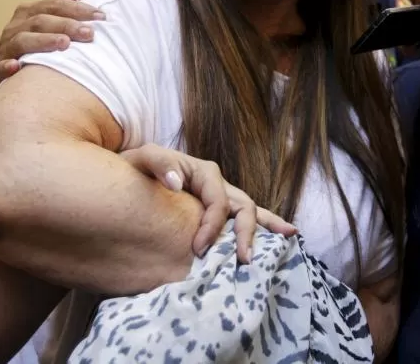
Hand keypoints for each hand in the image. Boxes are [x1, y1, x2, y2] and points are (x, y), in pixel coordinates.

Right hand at [0, 0, 102, 82]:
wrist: (15, 70)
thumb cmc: (38, 42)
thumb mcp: (50, 19)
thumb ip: (64, 1)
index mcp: (29, 12)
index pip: (55, 5)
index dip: (78, 9)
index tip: (100, 16)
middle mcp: (16, 26)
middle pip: (41, 21)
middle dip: (66, 25)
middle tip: (89, 33)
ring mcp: (6, 47)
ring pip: (23, 40)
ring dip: (44, 41)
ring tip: (64, 44)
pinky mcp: (0, 68)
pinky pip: (1, 66)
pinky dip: (7, 65)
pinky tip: (17, 66)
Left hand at [119, 144, 296, 262]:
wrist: (131, 174)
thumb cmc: (136, 168)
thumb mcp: (143, 158)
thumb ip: (160, 165)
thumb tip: (177, 183)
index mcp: (205, 173)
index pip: (218, 202)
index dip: (212, 227)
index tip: (198, 250)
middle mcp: (218, 185)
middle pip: (243, 207)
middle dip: (247, 234)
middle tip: (244, 261)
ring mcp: (221, 197)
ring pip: (250, 212)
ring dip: (267, 228)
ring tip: (289, 239)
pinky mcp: (217, 211)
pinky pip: (241, 220)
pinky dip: (261, 228)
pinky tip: (280, 239)